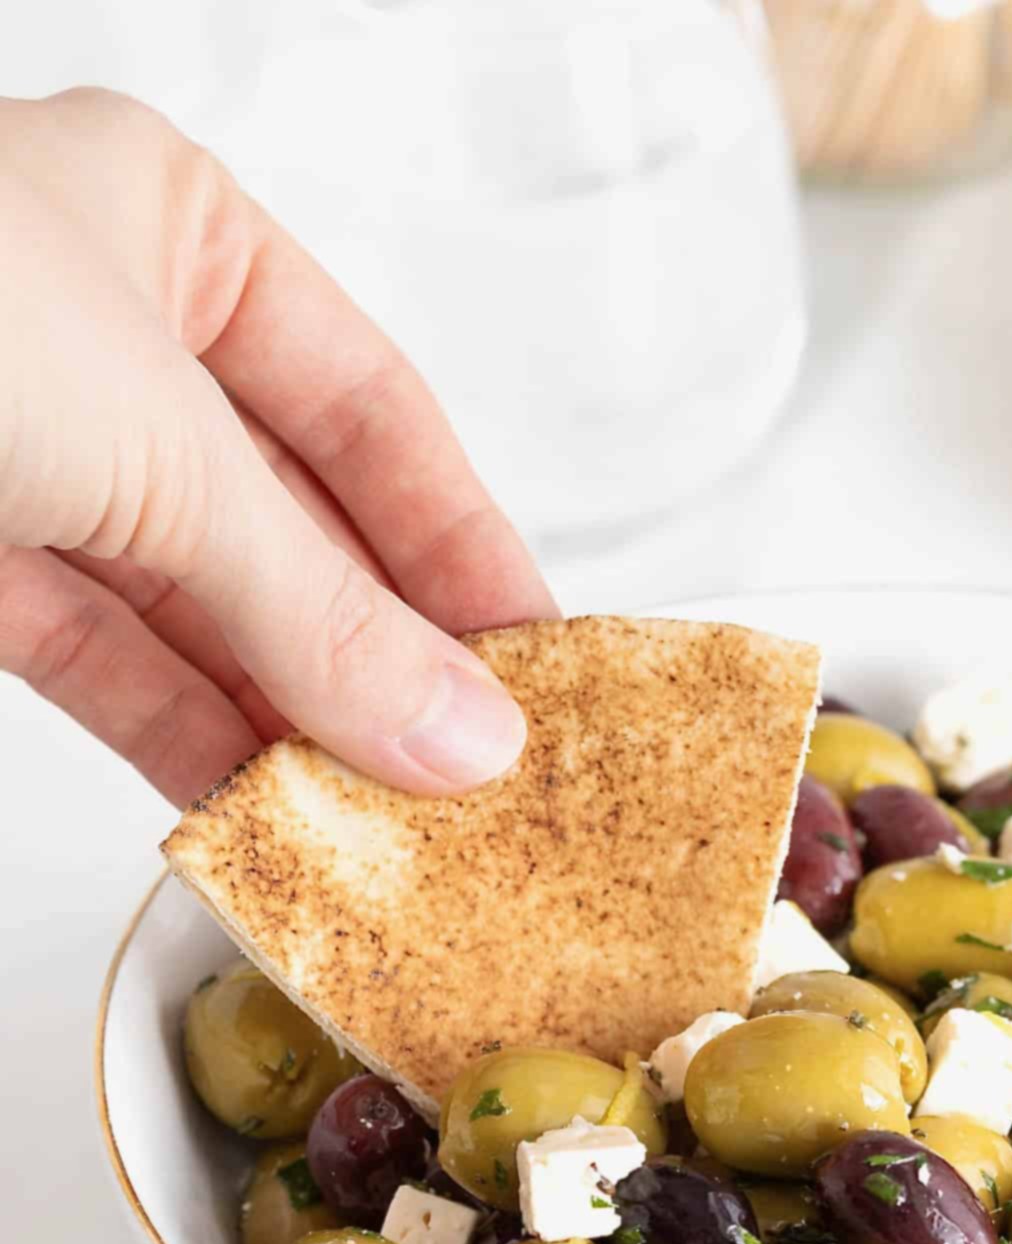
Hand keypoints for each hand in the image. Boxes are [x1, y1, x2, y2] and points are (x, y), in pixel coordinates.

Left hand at [0, 88, 555, 805]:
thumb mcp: (159, 447)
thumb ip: (315, 607)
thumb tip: (465, 731)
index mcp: (175, 233)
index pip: (375, 411)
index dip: (464, 543)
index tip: (537, 663)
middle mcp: (108, 342)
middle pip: (294, 524)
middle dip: (381, 653)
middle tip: (476, 772)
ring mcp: (29, 457)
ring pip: (200, 609)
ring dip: (290, 718)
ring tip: (391, 818)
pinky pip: (103, 662)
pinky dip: (182, 737)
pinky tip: (263, 806)